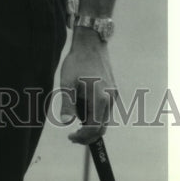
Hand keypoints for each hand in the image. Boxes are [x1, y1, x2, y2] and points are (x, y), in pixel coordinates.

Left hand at [59, 28, 116, 143]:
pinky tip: (83, 103)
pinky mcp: (113, 89)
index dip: (83, 137)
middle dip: (87, 134)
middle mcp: (110, 98)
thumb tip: (66, 123)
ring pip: (104, 118)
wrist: (90, 42)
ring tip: (76, 112)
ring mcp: (113, 94)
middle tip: (73, 135)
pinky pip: (105, 108)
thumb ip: (67, 104)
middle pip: (102, 127)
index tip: (70, 137)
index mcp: (100, 98)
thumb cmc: (77, 62)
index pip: (94, 129)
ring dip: (91, 123)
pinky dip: (95, 113)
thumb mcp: (67, 83)